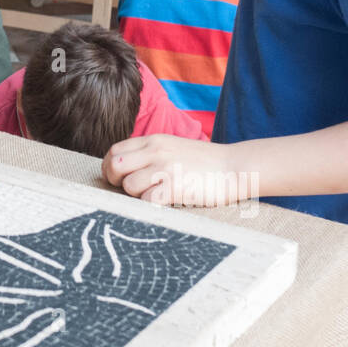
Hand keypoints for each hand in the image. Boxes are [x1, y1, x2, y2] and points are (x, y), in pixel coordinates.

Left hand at [101, 134, 244, 206]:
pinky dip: (151, 206)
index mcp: (154, 140)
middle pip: (115, 166)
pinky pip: (147, 200)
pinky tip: (165, 203)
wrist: (237, 166)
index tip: (117, 179)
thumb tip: (124, 168)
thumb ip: (150, 152)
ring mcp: (166, 168)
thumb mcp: (173, 146)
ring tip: (154, 196)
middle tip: (128, 190)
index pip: (114, 151)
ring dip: (136, 196)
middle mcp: (156, 151)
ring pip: (129, 185)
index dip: (110, 168)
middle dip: (115, 181)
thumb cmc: (205, 162)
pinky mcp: (176, 186)